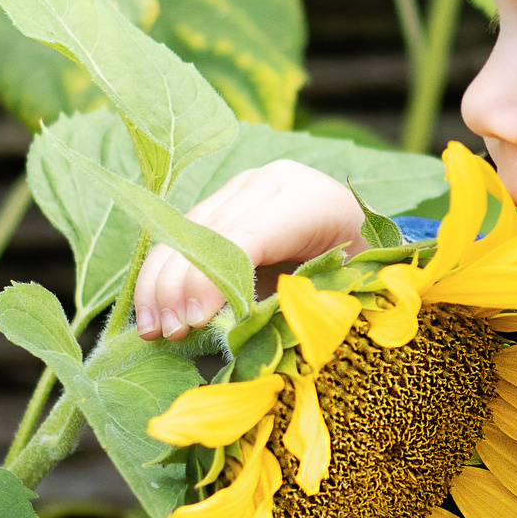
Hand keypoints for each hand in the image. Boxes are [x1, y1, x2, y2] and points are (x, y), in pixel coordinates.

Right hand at [133, 159, 367, 339]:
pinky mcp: (225, 201)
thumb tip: (233, 334)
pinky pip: (185, 235)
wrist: (363, 236)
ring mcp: (244, 188)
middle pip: (208, 231)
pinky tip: (153, 310)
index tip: (192, 320)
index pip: (245, 236)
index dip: (211, 279)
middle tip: (168, 330)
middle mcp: (270, 183)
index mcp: (308, 200)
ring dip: (160, 281)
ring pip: (186, 231)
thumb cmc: (361, 270)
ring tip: (153, 327)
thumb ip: (288, 304)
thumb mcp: (335, 290)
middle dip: (178, 284)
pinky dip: (164, 274)